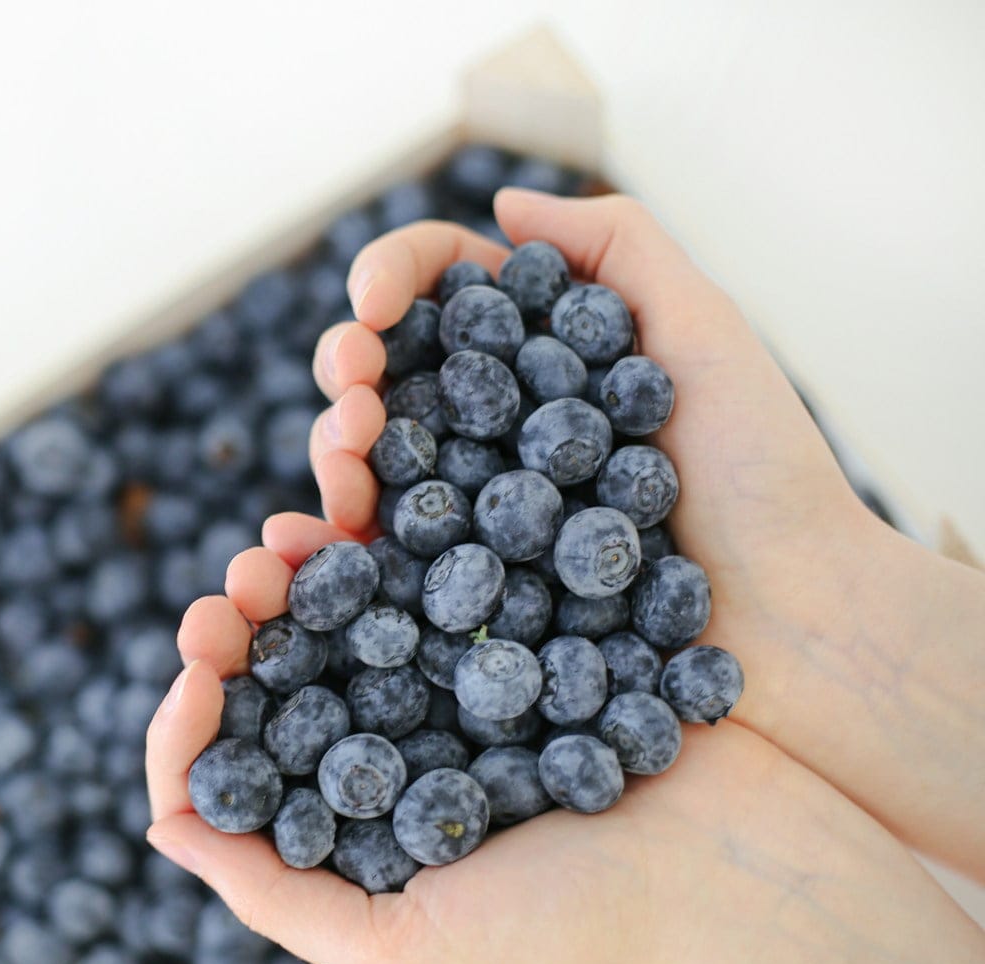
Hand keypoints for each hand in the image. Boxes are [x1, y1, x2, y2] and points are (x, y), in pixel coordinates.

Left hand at [145, 518, 984, 963]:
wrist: (748, 870)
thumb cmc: (581, 928)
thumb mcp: (401, 947)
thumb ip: (272, 896)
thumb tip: (156, 821)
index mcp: (358, 797)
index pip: (241, 741)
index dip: (196, 700)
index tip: (197, 661)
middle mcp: (403, 714)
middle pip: (290, 645)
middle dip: (248, 604)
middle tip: (238, 582)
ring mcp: (469, 648)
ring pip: (358, 570)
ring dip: (309, 531)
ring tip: (283, 527)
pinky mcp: (537, 591)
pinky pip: (452, 527)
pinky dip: (402, 487)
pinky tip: (372, 464)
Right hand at [309, 190, 984, 879]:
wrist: (795, 621)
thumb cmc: (763, 472)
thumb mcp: (703, 330)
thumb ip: (614, 248)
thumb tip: (499, 204)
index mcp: (542, 350)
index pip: (442, 288)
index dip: (391, 278)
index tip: (372, 304)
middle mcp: (497, 420)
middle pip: (387, 369)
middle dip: (346, 365)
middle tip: (352, 389)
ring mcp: (474, 505)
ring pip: (369, 459)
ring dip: (333, 448)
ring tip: (344, 465)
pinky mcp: (465, 588)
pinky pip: (381, 558)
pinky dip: (327, 546)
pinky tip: (305, 542)